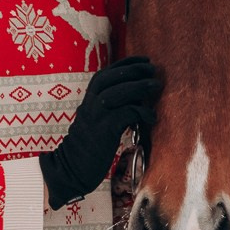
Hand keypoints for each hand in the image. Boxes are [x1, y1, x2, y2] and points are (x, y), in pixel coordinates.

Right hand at [40, 56, 160, 207]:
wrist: (73, 169)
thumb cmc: (92, 145)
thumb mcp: (98, 120)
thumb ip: (112, 106)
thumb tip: (139, 94)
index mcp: (88, 99)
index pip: (106, 73)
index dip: (126, 64)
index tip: (144, 60)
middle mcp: (89, 104)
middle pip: (111, 78)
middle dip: (133, 71)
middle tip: (152, 70)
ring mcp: (95, 117)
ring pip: (117, 92)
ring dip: (138, 86)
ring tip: (155, 86)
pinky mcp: (103, 131)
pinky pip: (124, 114)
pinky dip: (141, 112)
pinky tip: (151, 117)